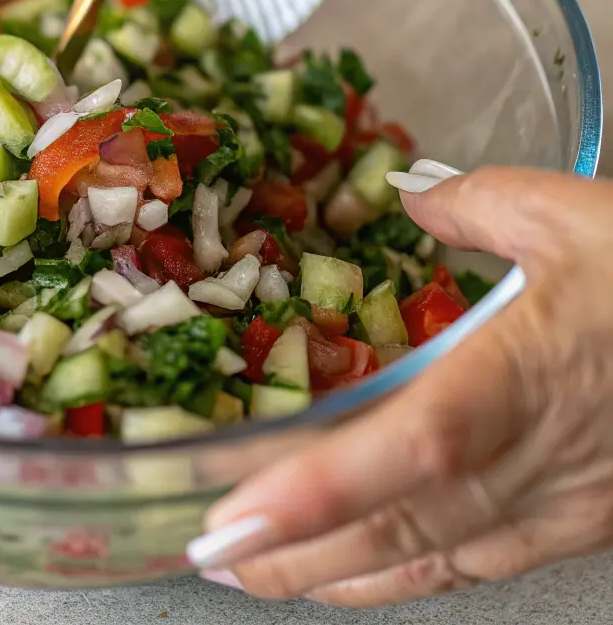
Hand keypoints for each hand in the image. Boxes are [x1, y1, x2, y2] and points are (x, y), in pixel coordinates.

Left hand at [186, 165, 612, 605]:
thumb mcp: (575, 214)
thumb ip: (478, 204)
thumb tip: (411, 199)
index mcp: (526, 374)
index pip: (413, 446)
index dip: (321, 488)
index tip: (236, 514)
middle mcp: (534, 457)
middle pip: (400, 521)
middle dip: (293, 545)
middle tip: (202, 549)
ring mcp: (557, 502)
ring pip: (430, 556)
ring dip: (332, 572)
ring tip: (250, 571)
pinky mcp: (577, 521)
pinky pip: (475, 563)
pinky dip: (401, 577)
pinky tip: (356, 578)